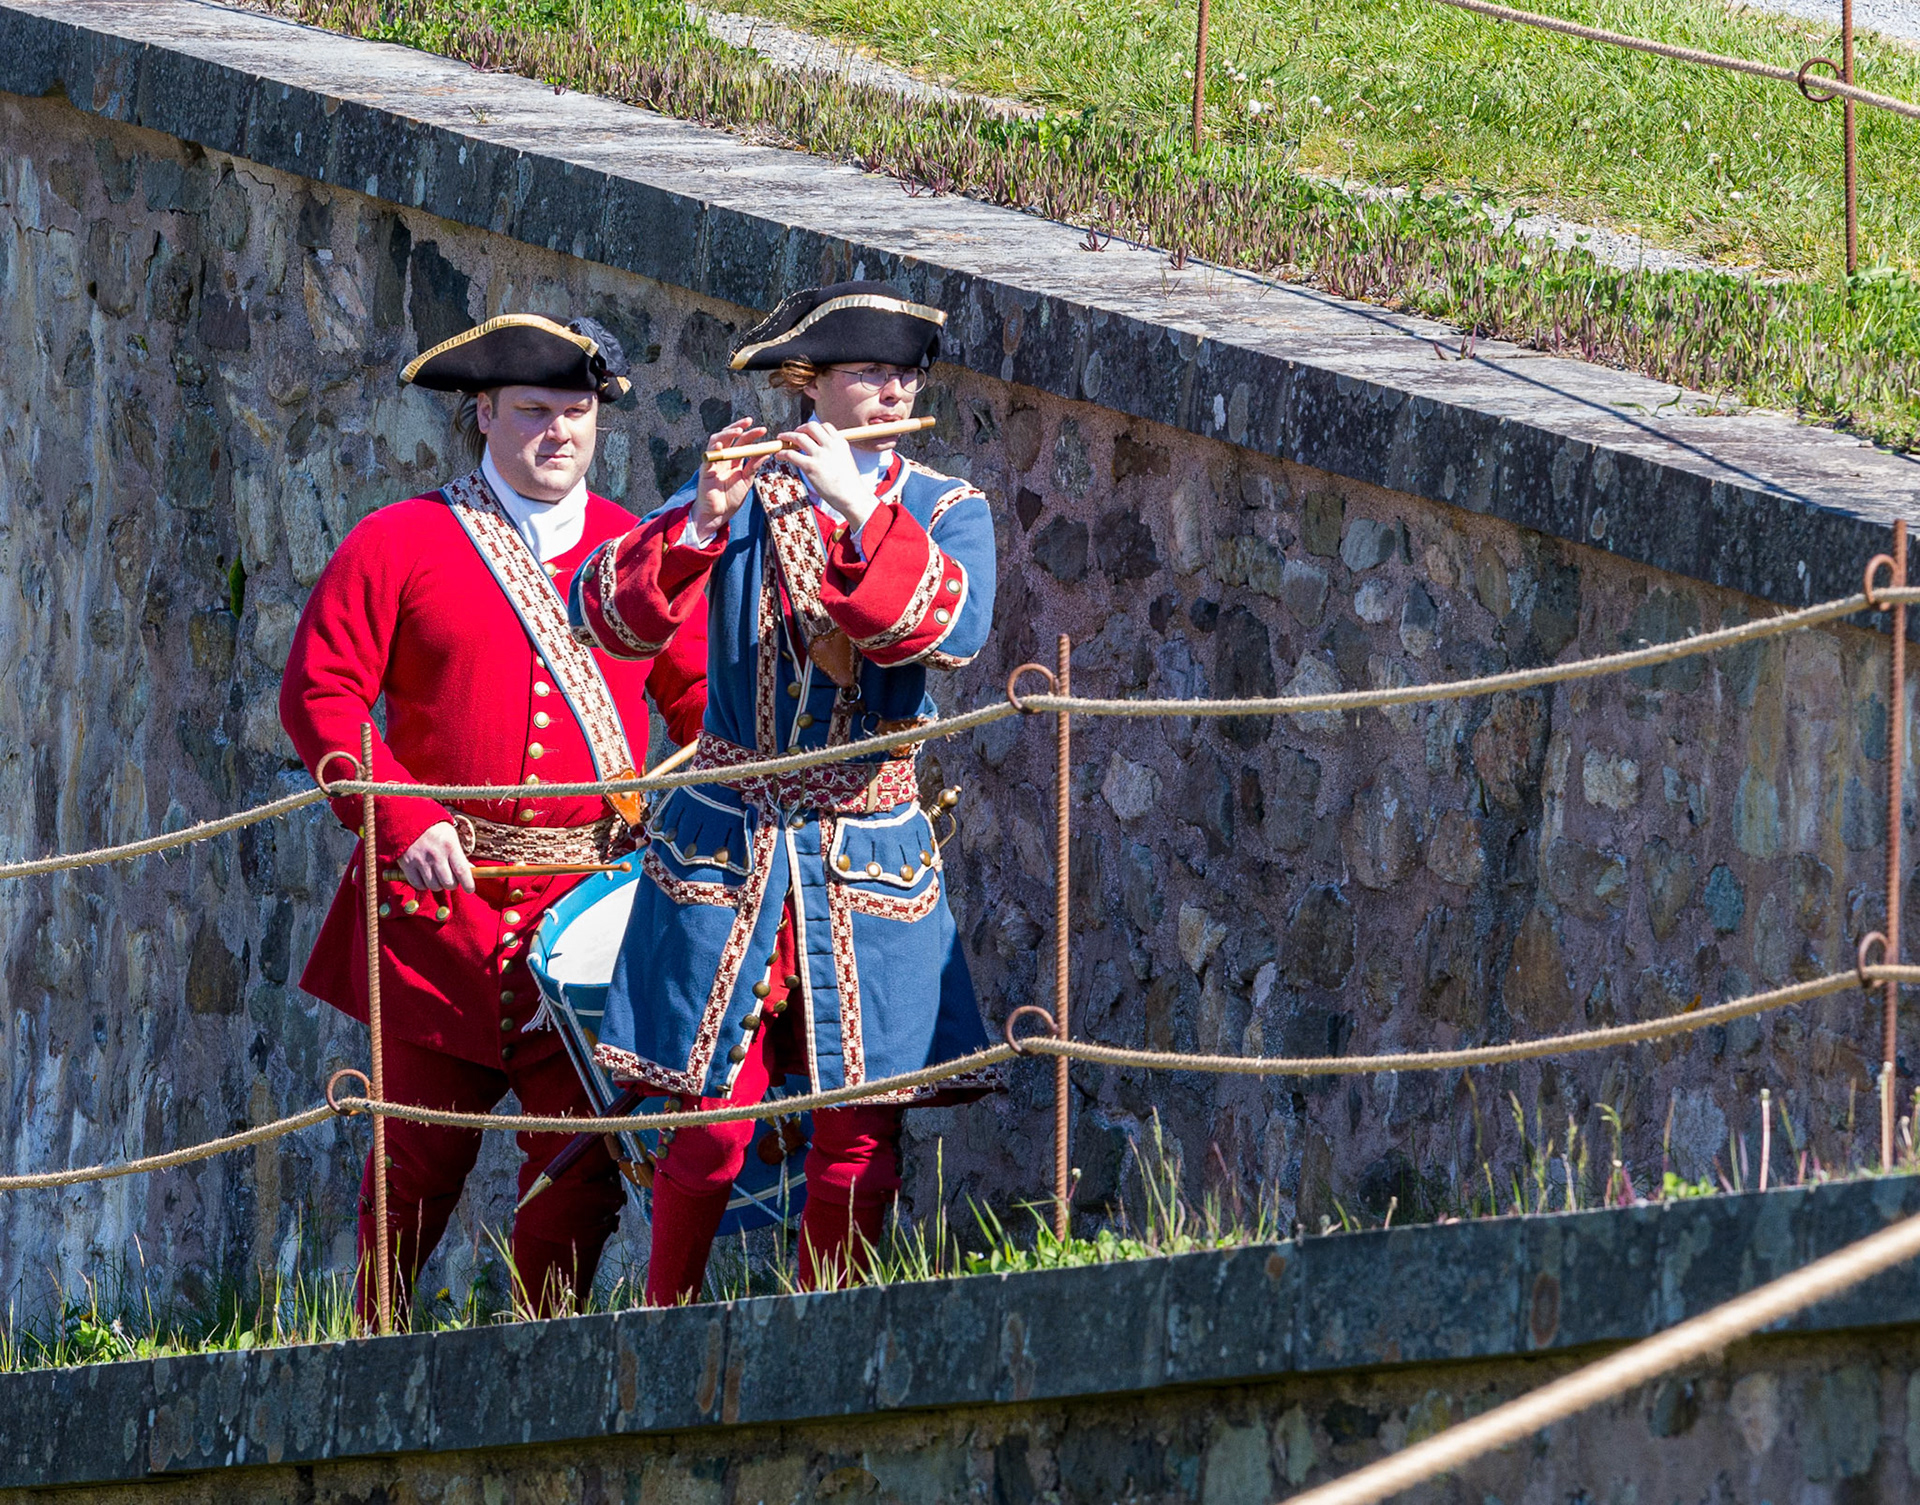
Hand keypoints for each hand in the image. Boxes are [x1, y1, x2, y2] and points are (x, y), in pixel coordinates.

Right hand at [398, 821, 474, 894]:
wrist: (407, 818)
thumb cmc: (433, 828)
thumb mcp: (451, 836)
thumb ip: (459, 854)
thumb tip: (470, 870)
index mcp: (450, 846)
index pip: (462, 871)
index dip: (468, 884)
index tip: (469, 889)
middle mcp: (436, 855)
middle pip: (448, 882)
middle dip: (452, 885)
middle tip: (451, 880)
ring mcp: (421, 861)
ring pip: (434, 886)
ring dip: (437, 885)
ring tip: (437, 877)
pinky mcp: (407, 865)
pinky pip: (418, 884)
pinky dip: (423, 885)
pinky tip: (425, 877)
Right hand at [689, 418, 766, 542]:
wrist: (718, 514)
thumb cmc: (731, 498)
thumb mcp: (746, 480)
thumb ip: (753, 466)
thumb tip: (766, 452)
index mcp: (734, 459)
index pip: (741, 441)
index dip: (751, 434)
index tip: (763, 429)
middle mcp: (723, 457)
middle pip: (728, 436)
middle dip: (738, 426)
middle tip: (749, 421)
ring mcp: (713, 462)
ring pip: (717, 441)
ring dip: (727, 433)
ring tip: (738, 430)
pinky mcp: (705, 470)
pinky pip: (708, 456)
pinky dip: (714, 449)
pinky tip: (722, 445)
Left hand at [780, 421, 878, 533]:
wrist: (852, 497)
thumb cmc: (850, 484)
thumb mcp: (846, 460)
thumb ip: (835, 452)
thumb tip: (823, 453)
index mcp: (840, 443)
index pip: (825, 426)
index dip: (814, 428)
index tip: (807, 433)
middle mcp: (830, 446)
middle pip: (811, 426)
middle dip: (800, 428)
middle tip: (793, 434)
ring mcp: (820, 455)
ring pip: (799, 437)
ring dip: (787, 436)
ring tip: (781, 440)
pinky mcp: (810, 467)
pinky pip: (791, 454)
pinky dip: (783, 453)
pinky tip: (779, 456)